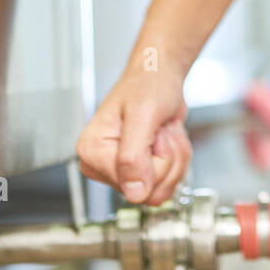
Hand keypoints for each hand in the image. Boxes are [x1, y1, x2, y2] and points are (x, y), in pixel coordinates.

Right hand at [76, 65, 191, 204]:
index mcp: (92, 152)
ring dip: (175, 157)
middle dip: (167, 158)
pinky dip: (177, 158)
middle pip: (148, 191)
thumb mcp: (143, 115)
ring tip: (162, 131)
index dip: (153, 161)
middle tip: (159, 131)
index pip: (132, 185)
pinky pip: (168, 182)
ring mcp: (122, 171)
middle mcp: (102, 166)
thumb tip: (134, 194)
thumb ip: (134, 156)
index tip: (150, 134)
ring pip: (162, 188)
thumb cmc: (148, 84)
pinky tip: (165, 138)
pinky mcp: (138, 171)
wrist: (160, 75)